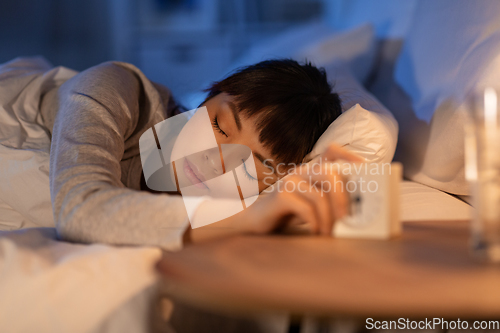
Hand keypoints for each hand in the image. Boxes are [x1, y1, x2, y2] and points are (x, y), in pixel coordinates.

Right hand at [186, 144, 363, 242]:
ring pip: (319, 194)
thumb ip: (328, 200)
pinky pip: (306, 208)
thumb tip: (356, 210)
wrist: (254, 223)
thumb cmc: (287, 214)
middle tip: (347, 218)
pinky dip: (315, 223)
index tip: (366, 168)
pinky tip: (315, 231)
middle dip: (343, 196)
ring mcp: (289, 181)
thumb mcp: (311, 204)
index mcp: (310, 170)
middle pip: (330, 171)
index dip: (350, 155)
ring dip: (329, 218)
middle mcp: (301, 171)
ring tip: (328, 233)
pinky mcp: (280, 196)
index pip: (332, 150)